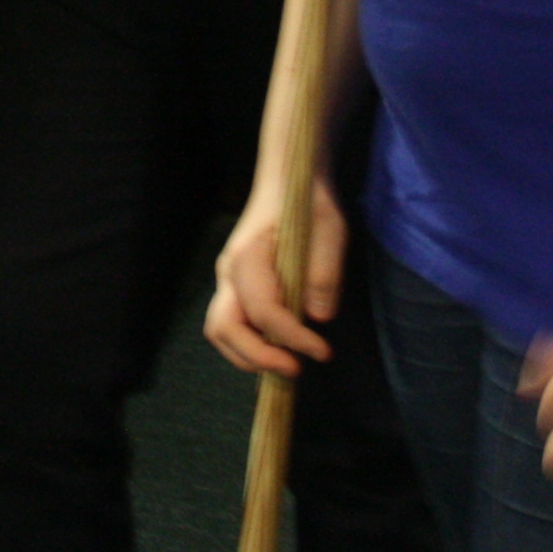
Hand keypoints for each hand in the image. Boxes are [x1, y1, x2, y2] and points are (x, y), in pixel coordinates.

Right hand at [204, 175, 345, 377]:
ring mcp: (228, 280)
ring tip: (287, 363)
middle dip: (257, 358)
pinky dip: (250, 345)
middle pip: (224, 329)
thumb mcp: (330, 229)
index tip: (324, 352)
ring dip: (249, 356)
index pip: (264, 311)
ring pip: (222, 332)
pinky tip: (280, 349)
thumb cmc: (309, 203)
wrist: (289, 181)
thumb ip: (324, 273)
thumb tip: (318, 318)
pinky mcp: (236, 288)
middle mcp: (229, 272)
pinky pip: (233, 325)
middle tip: (295, 369)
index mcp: (248, 256)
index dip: (294, 338)